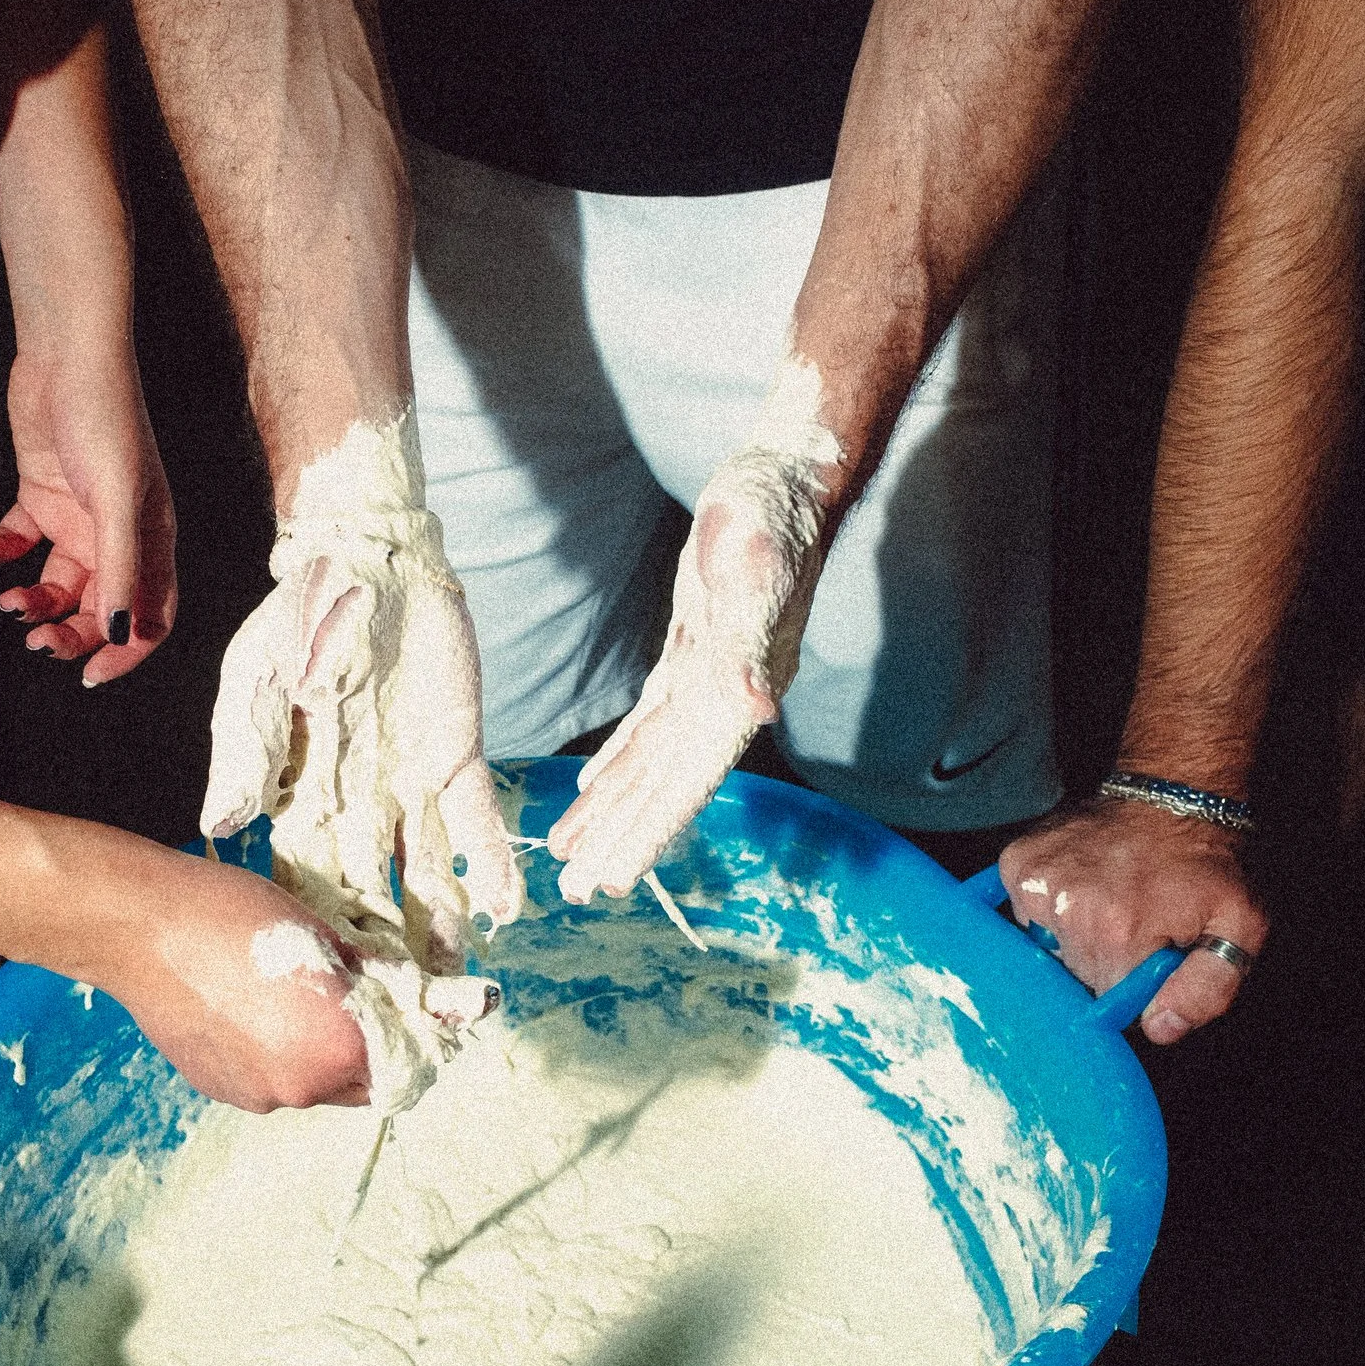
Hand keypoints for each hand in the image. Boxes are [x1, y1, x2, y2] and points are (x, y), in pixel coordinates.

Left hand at [0, 351, 177, 687]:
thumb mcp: (118, 501)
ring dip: (35, 600)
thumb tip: (124, 635)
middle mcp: (119, 536)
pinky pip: (23, 542)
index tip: (89, 675)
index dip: (127, 651)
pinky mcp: (41, 496)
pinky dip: (4, 552)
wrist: (67, 357)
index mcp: (153, 541)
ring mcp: (80, 518)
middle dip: (70, 632)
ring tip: (8, 599)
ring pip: (60, 582)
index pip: (153, 616)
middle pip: (101, 608)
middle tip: (34, 642)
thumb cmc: (107, 421)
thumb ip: (122, 569)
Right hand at [83, 845, 374, 1111]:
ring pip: (307, 1082)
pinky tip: (245, 1009)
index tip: (399, 1009)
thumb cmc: (235, 917)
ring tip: (282, 998)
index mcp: (339, 1048)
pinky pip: (264, 1079)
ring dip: (310, 1051)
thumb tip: (396, 987)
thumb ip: (368, 975)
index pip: (402, 1061)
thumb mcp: (322, 933)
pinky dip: (268, 1054)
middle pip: (357, 1082)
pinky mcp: (217, 1090)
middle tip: (342, 999)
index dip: (406, 1033)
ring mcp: (255, 1096)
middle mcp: (302, 1088)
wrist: (143, 930)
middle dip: (358, 1046)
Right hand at [202, 415, 523, 975]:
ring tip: (463, 983)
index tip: (334, 989)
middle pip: (371, 894)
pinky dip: (491, 860)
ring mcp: (410, 787)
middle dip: (388, 955)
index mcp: (298, 799)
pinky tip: (508, 906)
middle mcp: (356, 806)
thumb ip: (245, 754)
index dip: (322, 934)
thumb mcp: (254, 683)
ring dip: (445, 925)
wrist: (360, 558)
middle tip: (409, 1013)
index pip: (305, 881)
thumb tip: (219, 825)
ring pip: (428, 872)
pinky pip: (478, 820)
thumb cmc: (295, 618)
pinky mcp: (459, 758)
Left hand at [551, 368, 841, 902]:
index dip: (648, 830)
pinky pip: (654, 725)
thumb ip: (751, 643)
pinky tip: (594, 786)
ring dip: (616, 808)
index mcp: (735, 690)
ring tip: (574, 853)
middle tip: (577, 890)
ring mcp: (713, 678)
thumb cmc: (771, 515)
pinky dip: (623, 759)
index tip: (611, 878)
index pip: (687, 779)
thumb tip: (755, 709)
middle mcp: (728, 697)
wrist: (790, 474)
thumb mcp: (753, 569)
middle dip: (623, 838)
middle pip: (667, 785)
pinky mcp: (694, 654)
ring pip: (656, 761)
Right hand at [998, 795, 1265, 1043]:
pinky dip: (1050, 905)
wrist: (1171, 792)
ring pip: (1048, 945)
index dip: (1134, 984)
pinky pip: (1026, 913)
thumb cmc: (1207, 862)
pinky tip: (1082, 885)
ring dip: (1076, 933)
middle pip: (1075, 973)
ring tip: (1109, 900)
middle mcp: (1068, 912)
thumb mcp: (1238, 927)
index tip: (1150, 955)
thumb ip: (1207, 989)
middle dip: (1106, 958)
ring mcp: (1037, 884)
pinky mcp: (1017, 864)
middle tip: (1135, 923)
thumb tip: (1159, 1028)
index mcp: (1119, 935)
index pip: (1109, 999)